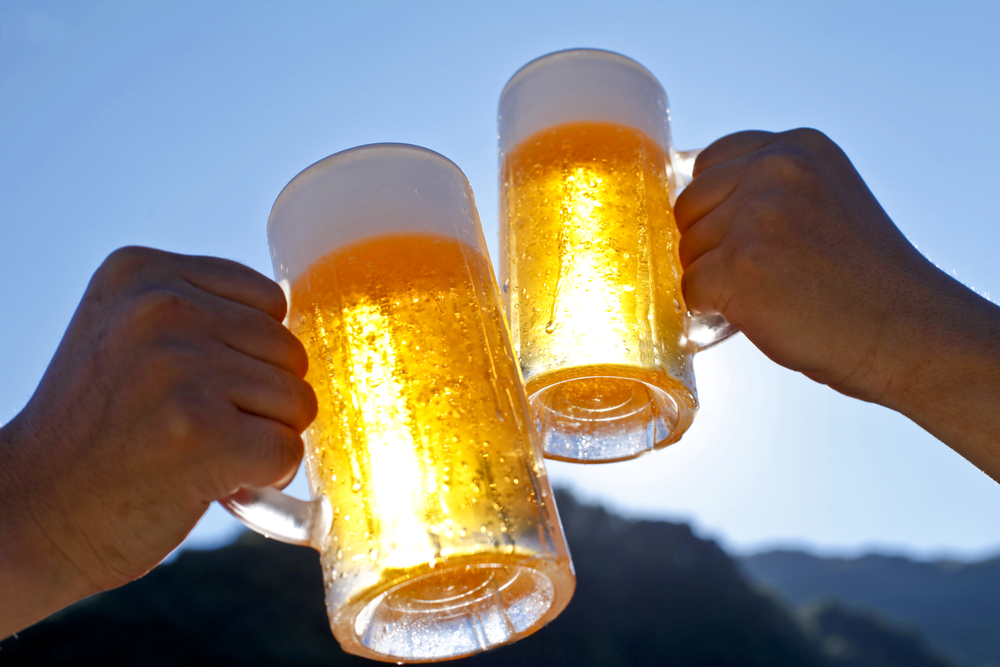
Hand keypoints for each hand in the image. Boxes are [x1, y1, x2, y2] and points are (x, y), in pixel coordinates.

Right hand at [0, 247, 316, 635]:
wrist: (34, 514)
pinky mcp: (201, 430)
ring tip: (200, 451)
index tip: (198, 385)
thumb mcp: (129, 336)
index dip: (252, 355)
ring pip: (297, 400)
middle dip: (261, 399)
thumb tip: (298, 318)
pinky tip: (213, 479)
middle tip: (197, 426)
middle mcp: (160, 308)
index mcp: (142, 272)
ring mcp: (180, 368)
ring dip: (264, 437)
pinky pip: (287, 449)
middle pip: (289, 350)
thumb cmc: (100, 430)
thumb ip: (203, 313)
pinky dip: (265, 476)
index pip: (269, 301)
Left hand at [675, 129, 940, 402]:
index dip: (716, 205)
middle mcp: (775, 170)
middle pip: (690, 205)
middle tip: (758, 272)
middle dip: (709, 243)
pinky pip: (691, 289)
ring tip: (769, 293)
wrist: (906, 332)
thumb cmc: (865, 280)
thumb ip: (770, 188)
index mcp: (798, 147)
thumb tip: (699, 206)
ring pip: (688, 249)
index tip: (745, 234)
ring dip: (714, 279)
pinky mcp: (738, 266)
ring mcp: (755, 217)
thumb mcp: (825, 199)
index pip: (711, 161)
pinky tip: (757, 313)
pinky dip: (712, 311)